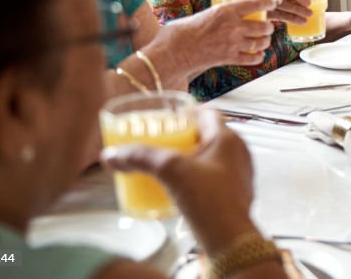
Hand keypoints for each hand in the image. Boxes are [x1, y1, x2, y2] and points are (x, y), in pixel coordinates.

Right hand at [101, 110, 256, 254]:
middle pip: (207, 137)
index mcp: (229, 138)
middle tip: (161, 144)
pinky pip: (214, 180)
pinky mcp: (235, 196)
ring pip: (211, 159)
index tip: (168, 117)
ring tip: (167, 168)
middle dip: (183, 139)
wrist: (229, 239)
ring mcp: (239, 175)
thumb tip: (111, 155)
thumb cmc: (210, 200)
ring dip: (190, 161)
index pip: (207, 113)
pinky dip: (196, 180)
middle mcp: (239, 153)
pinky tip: (179, 191)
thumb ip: (141, 158)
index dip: (186, 112)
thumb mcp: (170, 171)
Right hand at [159, 0, 276, 72]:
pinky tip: (257, 54)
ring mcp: (233, 43)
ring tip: (263, 40)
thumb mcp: (207, 13)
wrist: (174, 50)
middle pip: (263, 26)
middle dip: (269, 27)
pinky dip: (258, 56)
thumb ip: (222, 14)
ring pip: (261, 42)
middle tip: (267, 27)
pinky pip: (253, 58)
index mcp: (226, 10)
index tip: (273, 2)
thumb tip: (235, 12)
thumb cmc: (186, 30)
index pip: (256, 3)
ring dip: (265, 42)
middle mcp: (233, 26)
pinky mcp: (230, 58)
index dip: (268, 2)